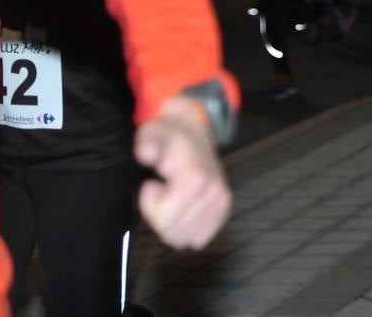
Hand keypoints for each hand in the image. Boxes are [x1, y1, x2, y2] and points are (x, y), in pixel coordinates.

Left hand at [134, 95, 231, 249]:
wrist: (193, 131)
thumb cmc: (168, 137)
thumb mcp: (151, 134)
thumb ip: (146, 144)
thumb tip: (148, 156)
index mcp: (195, 178)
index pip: (164, 221)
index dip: (149, 204)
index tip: (154, 183)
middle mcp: (214, 193)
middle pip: (172, 233)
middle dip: (160, 214)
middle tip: (164, 189)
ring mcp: (222, 203)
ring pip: (185, 239)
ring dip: (174, 221)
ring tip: (174, 196)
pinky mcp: (225, 211)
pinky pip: (199, 239)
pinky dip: (187, 228)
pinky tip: (185, 207)